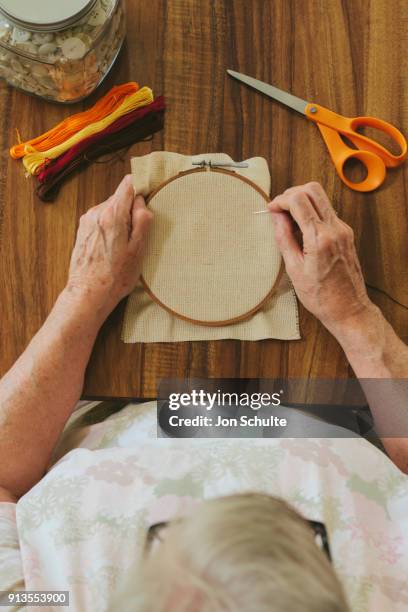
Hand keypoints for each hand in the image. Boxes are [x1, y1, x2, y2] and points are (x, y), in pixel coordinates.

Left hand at [66, 175, 152, 316]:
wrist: (88, 294)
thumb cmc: (115, 276)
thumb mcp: (138, 249)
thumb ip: (142, 220)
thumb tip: (141, 201)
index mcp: (112, 214)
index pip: (128, 185)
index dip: (141, 189)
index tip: (149, 199)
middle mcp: (96, 212)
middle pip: (120, 199)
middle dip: (131, 211)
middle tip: (138, 235)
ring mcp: (87, 221)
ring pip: (110, 210)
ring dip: (120, 222)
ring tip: (125, 246)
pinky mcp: (82, 230)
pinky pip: (102, 221)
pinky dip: (110, 229)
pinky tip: (113, 249)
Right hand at [268, 182, 373, 335]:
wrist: (348, 309)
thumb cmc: (321, 296)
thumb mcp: (294, 269)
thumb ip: (284, 238)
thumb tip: (277, 217)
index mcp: (320, 238)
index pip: (299, 200)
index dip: (280, 200)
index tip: (271, 209)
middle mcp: (335, 229)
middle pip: (312, 190)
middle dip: (292, 194)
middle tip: (279, 209)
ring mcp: (343, 229)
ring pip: (320, 198)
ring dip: (302, 202)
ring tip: (288, 221)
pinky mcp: (345, 233)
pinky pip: (326, 212)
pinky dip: (311, 212)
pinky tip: (300, 229)